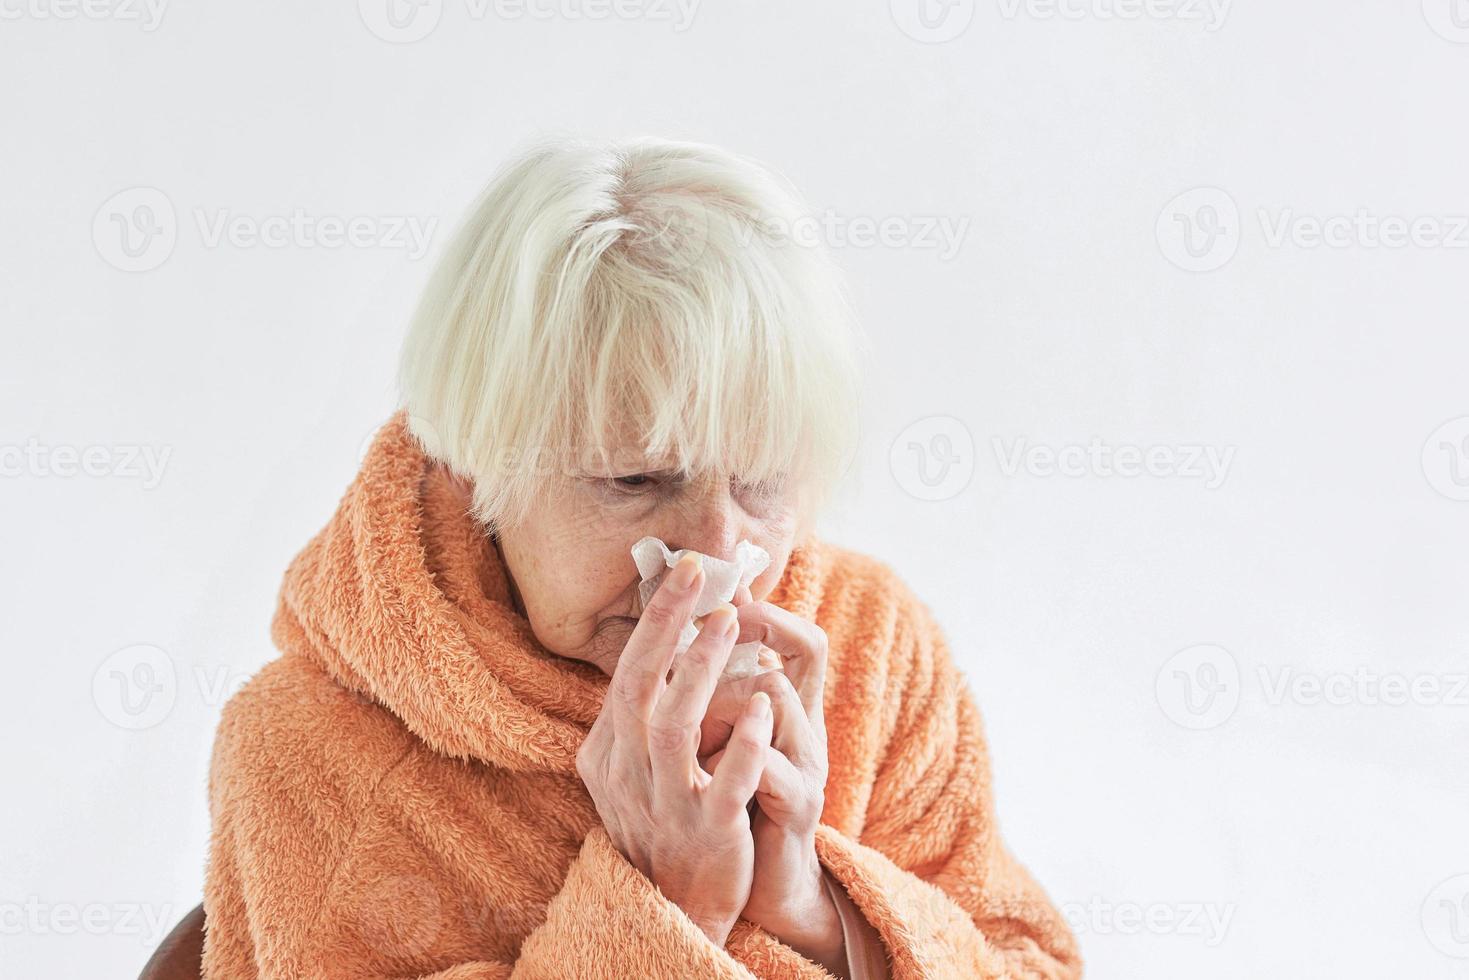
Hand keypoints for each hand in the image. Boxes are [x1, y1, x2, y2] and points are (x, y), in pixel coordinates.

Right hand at [575, 553, 774, 946]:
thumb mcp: (639, 768)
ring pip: (673, 725)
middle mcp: (628, 773)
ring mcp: (665, 804)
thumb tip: (666, 642)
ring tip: (729, 623)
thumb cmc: (667, 824)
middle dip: (666, 624)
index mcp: (610, 753)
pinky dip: (742, 743)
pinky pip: (722, 783)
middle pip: (639, 685)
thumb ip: (644, 714)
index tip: (685, 572)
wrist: (679, 910)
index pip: (628, 674)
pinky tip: (766, 706)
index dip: (656, 622)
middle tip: (696, 572)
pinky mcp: (706, 834)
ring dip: (700, 670)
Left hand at [700, 601, 846, 973]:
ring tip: (701, 662)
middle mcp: (804, 728)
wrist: (769, 891)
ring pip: (779, 698)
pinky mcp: (797, 810)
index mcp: (786, 710)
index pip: (802, 636)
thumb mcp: (726, 746)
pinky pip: (772, 770)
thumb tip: (670, 645)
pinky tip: (720, 734)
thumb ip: (709, 699)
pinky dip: (746, 749)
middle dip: (757, 619)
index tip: (717, 587)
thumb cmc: (739, 808)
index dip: (763, 606)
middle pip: (806, 649)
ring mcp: (806, 767)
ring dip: (732, 681)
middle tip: (715, 603)